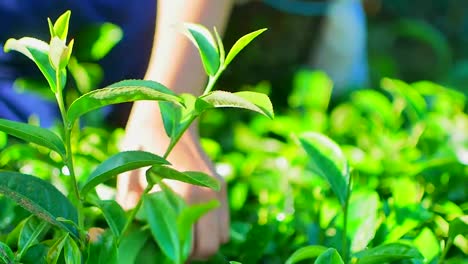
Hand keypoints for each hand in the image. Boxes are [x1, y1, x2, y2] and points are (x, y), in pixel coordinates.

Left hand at [116, 101, 228, 258]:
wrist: (168, 115)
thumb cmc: (142, 146)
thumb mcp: (129, 177)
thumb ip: (132, 208)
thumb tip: (134, 235)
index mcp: (187, 195)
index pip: (196, 247)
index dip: (180, 257)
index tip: (163, 254)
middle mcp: (209, 195)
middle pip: (213, 246)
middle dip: (193, 254)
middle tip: (172, 250)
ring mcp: (218, 189)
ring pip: (222, 235)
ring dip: (204, 241)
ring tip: (183, 236)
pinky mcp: (220, 184)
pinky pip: (223, 219)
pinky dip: (211, 228)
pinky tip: (191, 220)